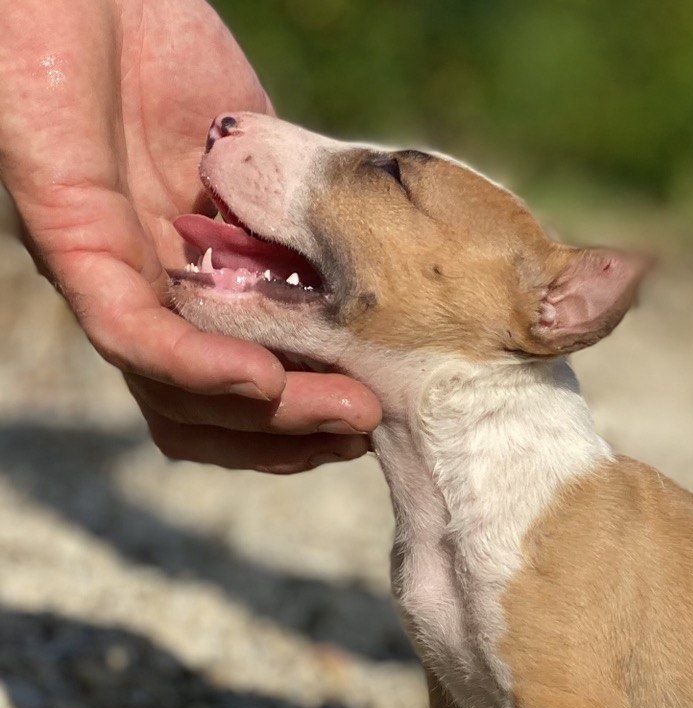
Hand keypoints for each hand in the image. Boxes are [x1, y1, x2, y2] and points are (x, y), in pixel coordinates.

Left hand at [0, 0, 380, 471]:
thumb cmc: (163, 42)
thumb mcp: (261, 159)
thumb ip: (296, 229)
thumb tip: (377, 304)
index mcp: (185, 274)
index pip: (235, 383)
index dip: (299, 420)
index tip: (372, 418)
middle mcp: (141, 288)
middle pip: (205, 408)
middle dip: (292, 435)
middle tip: (367, 428)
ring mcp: (104, 268)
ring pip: (172, 392)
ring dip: (266, 417)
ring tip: (346, 412)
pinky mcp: (70, 234)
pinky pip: (130, 333)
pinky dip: (199, 370)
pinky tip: (265, 380)